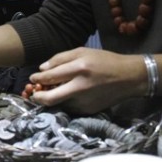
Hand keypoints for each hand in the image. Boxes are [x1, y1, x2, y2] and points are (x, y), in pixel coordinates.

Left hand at [26, 47, 143, 112]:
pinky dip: (66, 100)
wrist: (129, 78)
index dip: (38, 79)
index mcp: (79, 68)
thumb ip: (61, 59)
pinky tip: (70, 93)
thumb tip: (42, 68)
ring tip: (54, 90)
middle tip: (34, 93)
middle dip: (38, 97)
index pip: (51, 77)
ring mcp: (85, 101)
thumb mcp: (83, 52)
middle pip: (50, 99)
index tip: (33, 78)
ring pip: (59, 103)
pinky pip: (70, 106)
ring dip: (52, 98)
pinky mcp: (88, 110)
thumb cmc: (105, 61)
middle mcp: (80, 87)